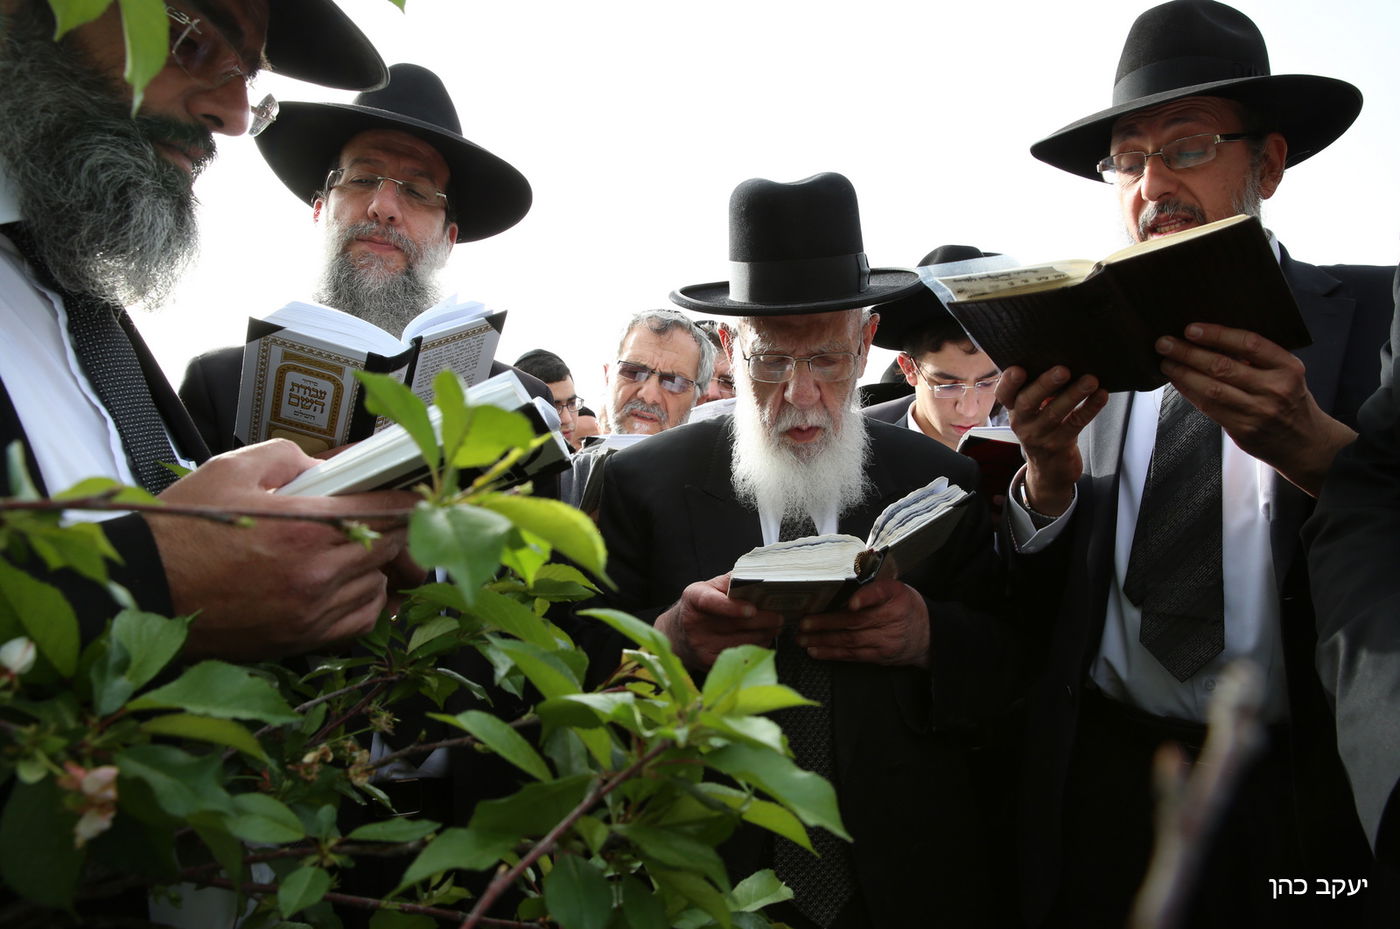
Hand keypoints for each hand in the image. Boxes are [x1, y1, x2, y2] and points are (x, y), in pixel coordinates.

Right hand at [146, 440, 416, 660]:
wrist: (145, 590)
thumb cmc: (181, 532)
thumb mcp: (231, 470)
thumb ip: (289, 459)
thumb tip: (327, 468)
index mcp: (303, 527)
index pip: (387, 510)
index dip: (405, 498)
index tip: (412, 493)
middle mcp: (315, 573)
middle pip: (392, 548)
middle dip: (393, 528)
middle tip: (382, 516)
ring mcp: (311, 611)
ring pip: (380, 585)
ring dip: (376, 565)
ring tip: (354, 549)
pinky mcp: (301, 639)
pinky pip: (361, 621)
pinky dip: (364, 601)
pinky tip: (347, 584)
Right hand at [655, 574, 782, 670]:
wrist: (677, 635)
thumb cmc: (699, 608)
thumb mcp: (707, 588)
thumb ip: (729, 581)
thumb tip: (756, 574)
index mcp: (694, 599)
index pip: (711, 602)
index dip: (732, 607)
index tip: (752, 609)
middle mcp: (694, 625)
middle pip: (734, 625)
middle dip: (763, 621)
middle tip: (780, 617)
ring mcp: (701, 646)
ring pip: (742, 642)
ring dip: (764, 634)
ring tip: (775, 626)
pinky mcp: (709, 663)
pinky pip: (741, 655)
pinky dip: (757, 646)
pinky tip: (763, 638)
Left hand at [796, 579, 930, 667]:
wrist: (928, 635)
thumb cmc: (907, 606)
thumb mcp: (897, 588)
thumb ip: (874, 585)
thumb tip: (848, 577)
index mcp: (896, 597)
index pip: (880, 594)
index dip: (866, 598)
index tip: (852, 602)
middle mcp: (891, 619)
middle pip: (856, 622)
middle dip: (826, 623)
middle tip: (804, 623)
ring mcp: (885, 641)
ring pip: (850, 641)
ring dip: (823, 640)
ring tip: (803, 638)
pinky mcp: (879, 656)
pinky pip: (852, 655)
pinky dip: (832, 653)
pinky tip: (816, 651)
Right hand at [997, 365, 1107, 515]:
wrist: (1050, 469)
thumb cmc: (1044, 427)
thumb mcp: (1033, 411)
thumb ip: (1038, 389)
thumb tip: (1062, 357)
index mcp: (1013, 409)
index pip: (1004, 394)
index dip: (1008, 382)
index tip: (1018, 369)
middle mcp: (1022, 422)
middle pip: (1028, 402)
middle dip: (1045, 384)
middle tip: (1063, 369)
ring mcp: (1039, 436)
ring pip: (1055, 413)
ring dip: (1074, 394)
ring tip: (1091, 380)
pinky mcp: (1059, 446)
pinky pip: (1076, 423)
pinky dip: (1090, 408)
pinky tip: (1101, 396)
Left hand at [1157, 324, 1354, 494]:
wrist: (1306, 444)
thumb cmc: (1290, 401)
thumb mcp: (1286, 374)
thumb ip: (1258, 358)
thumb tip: (1211, 338)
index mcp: (1288, 367)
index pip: (1249, 344)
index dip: (1217, 334)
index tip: (1191, 329)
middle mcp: (1275, 388)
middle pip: (1223, 366)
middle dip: (1189, 353)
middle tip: (1164, 343)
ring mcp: (1258, 411)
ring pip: (1212, 388)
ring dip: (1183, 373)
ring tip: (1166, 362)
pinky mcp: (1243, 430)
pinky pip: (1209, 407)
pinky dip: (1189, 392)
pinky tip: (1178, 381)